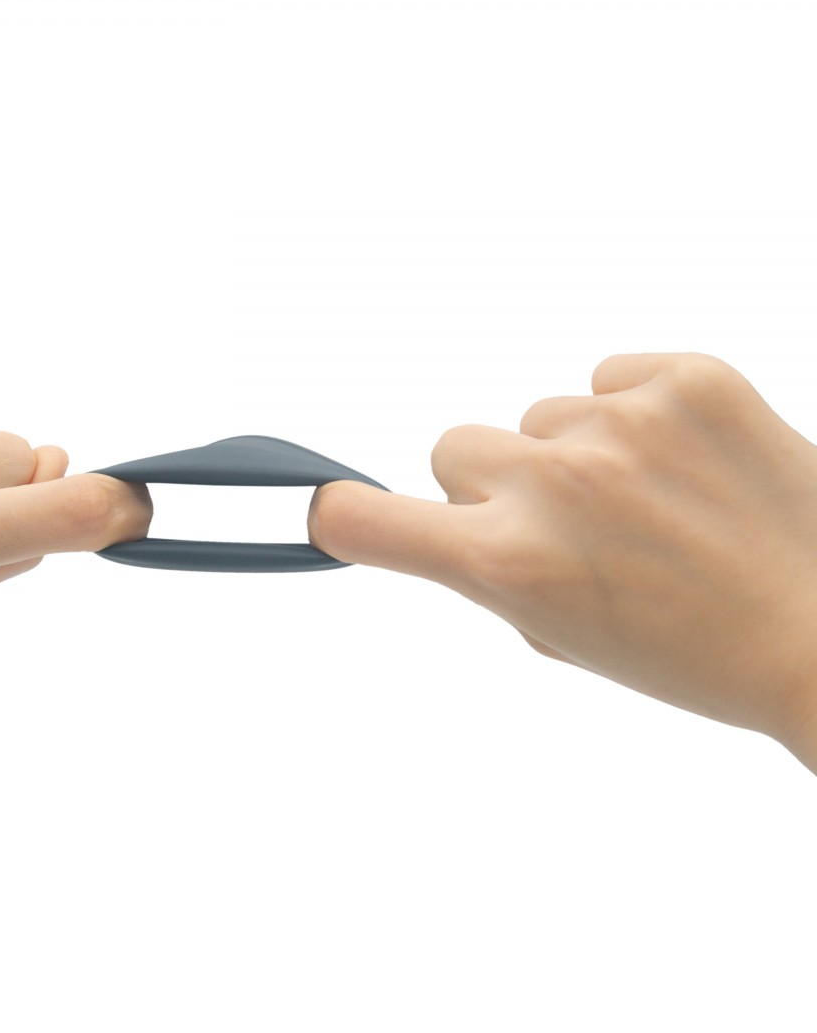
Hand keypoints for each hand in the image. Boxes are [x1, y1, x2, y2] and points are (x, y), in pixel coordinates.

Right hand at [308, 353, 816, 771]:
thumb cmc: (701, 654)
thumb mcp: (565, 637)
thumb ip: (492, 568)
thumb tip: (462, 508)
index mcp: (511, 565)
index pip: (367, 521)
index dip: (339, 514)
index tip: (330, 510)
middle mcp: (554, 484)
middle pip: (454, 448)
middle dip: (493, 484)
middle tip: (568, 527)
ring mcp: (623, 423)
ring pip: (541, 414)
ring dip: (575, 451)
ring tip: (655, 503)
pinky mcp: (689, 378)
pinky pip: (612, 377)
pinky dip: (636, 414)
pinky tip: (689, 464)